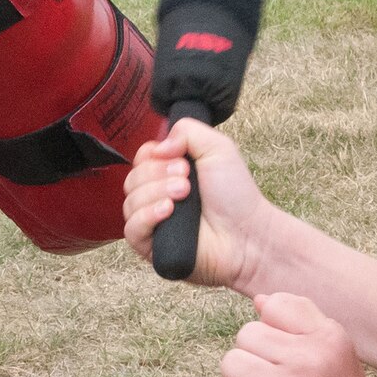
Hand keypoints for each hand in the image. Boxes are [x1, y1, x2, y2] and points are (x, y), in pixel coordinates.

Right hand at [122, 118, 270, 288]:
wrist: (246, 234)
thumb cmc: (236, 196)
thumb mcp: (218, 148)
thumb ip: (187, 131)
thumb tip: (158, 146)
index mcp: (169, 173)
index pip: (141, 158)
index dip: (153, 155)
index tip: (180, 160)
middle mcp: (158, 195)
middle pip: (133, 177)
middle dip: (158, 174)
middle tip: (187, 180)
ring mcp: (153, 221)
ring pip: (130, 201)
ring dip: (156, 193)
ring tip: (184, 196)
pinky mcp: (151, 246)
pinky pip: (131, 228)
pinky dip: (147, 216)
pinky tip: (168, 211)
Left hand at [218, 292, 376, 376]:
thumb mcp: (335, 350)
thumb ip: (300, 317)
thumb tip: (259, 301)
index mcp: (327, 339)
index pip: (272, 307)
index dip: (275, 331)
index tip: (291, 355)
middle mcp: (307, 363)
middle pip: (245, 336)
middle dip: (256, 357)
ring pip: (230, 365)